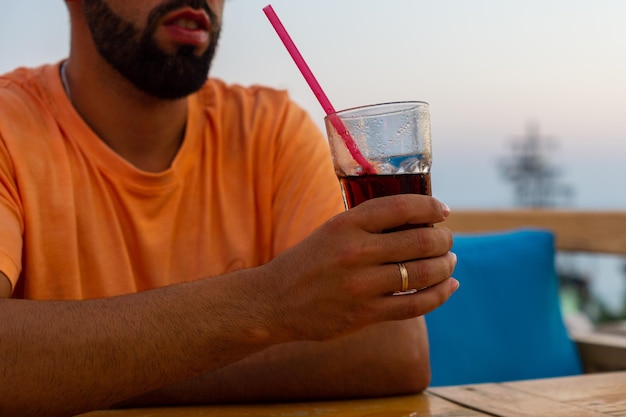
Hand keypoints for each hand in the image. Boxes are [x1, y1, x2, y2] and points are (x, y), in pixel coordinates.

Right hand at [258, 194, 457, 342]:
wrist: (273, 302)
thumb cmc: (307, 263)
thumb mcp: (332, 231)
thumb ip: (368, 224)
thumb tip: (418, 220)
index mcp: (346, 224)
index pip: (401, 207)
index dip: (431, 206)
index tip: (443, 210)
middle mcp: (355, 252)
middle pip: (420, 240)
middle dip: (444, 239)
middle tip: (447, 240)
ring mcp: (361, 286)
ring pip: (423, 273)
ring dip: (445, 266)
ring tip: (449, 261)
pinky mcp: (365, 314)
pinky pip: (415, 305)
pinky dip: (439, 295)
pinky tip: (449, 286)